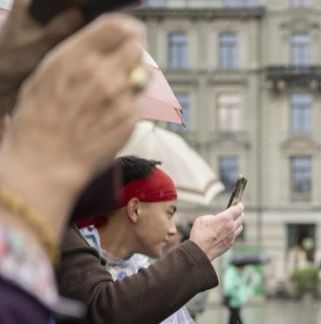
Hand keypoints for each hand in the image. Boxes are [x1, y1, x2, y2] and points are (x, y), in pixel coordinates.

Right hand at [0, 14, 144, 239]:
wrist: (45, 161)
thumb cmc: (39, 119)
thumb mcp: (48, 74)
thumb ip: (78, 55)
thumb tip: (103, 43)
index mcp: (76, 56)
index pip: (117, 27)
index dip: (128, 28)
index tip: (129, 34)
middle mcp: (102, 73)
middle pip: (136, 47)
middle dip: (133, 53)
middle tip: (124, 64)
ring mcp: (119, 98)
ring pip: (143, 74)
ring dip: (134, 78)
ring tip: (114, 91)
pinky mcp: (130, 119)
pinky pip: (139, 103)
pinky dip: (130, 105)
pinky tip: (110, 115)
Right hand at [190, 203, 244, 260]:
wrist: (200, 251)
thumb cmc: (199, 234)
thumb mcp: (203, 219)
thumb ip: (213, 217)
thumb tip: (216, 219)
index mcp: (226, 218)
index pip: (238, 209)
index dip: (239, 205)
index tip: (239, 204)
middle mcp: (232, 226)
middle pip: (241, 217)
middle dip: (239, 213)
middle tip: (236, 212)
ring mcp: (232, 236)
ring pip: (240, 226)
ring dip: (237, 222)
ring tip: (232, 221)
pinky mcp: (231, 243)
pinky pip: (235, 235)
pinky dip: (233, 232)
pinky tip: (227, 231)